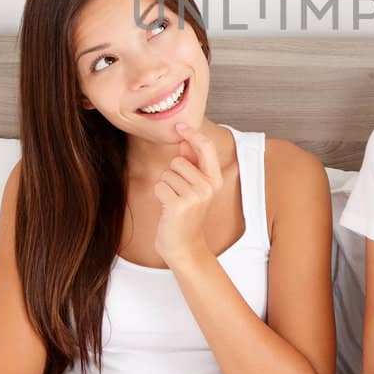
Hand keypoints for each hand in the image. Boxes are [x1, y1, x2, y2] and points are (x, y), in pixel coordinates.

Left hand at [152, 121, 224, 266]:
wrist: (185, 246)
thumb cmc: (187, 215)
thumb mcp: (194, 187)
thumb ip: (192, 163)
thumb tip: (184, 140)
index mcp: (215, 179)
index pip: (206, 147)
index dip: (193, 134)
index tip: (180, 126)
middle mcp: (208, 186)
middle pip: (179, 160)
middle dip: (172, 174)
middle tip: (179, 194)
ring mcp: (195, 196)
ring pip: (167, 173)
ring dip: (165, 186)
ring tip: (174, 202)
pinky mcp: (179, 205)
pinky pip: (160, 186)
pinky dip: (159, 195)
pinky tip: (167, 208)